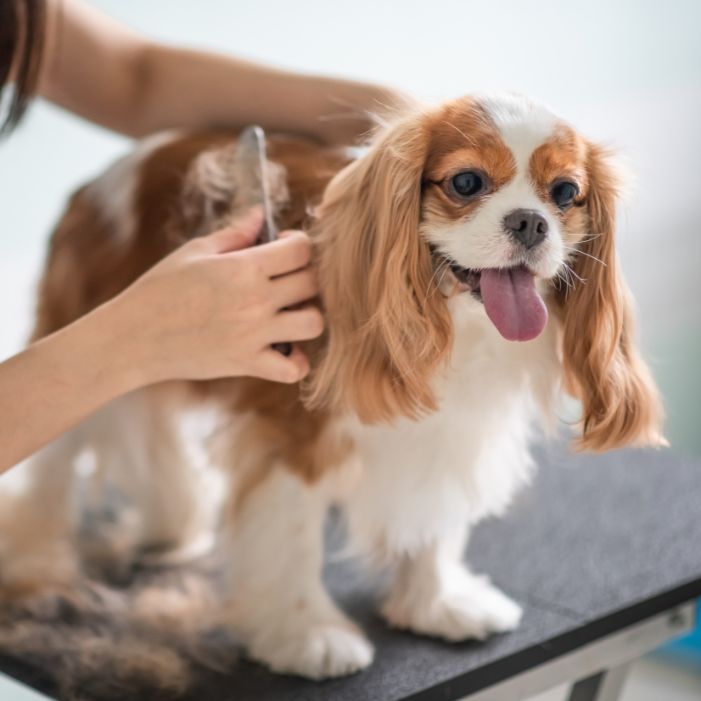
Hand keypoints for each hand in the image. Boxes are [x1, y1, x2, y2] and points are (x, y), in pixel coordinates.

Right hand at [110, 208, 322, 384]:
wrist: (134, 337)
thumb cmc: (159, 289)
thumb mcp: (194, 253)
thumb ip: (234, 234)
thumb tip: (260, 214)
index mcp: (243, 268)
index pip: (300, 250)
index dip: (299, 244)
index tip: (284, 248)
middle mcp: (255, 300)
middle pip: (312, 283)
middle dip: (305, 277)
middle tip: (286, 281)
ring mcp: (254, 335)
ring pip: (313, 324)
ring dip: (308, 317)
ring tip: (289, 314)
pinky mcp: (247, 364)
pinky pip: (293, 369)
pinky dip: (295, 361)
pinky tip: (282, 348)